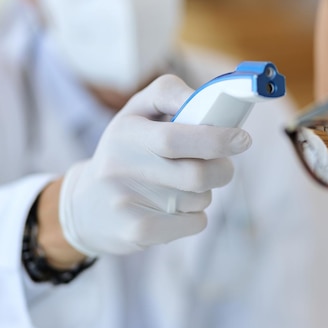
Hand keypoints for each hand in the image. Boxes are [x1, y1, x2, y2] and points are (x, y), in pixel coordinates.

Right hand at [55, 75, 251, 257]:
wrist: (85, 207)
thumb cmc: (125, 152)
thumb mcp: (136, 113)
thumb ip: (170, 95)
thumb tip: (211, 99)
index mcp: (125, 132)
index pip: (175, 137)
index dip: (215, 138)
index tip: (242, 138)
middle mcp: (121, 167)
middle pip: (196, 174)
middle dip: (222, 169)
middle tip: (223, 165)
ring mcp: (127, 203)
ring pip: (200, 198)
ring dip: (204, 192)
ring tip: (181, 186)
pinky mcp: (136, 232)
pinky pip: (195, 223)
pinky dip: (195, 215)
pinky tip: (173, 209)